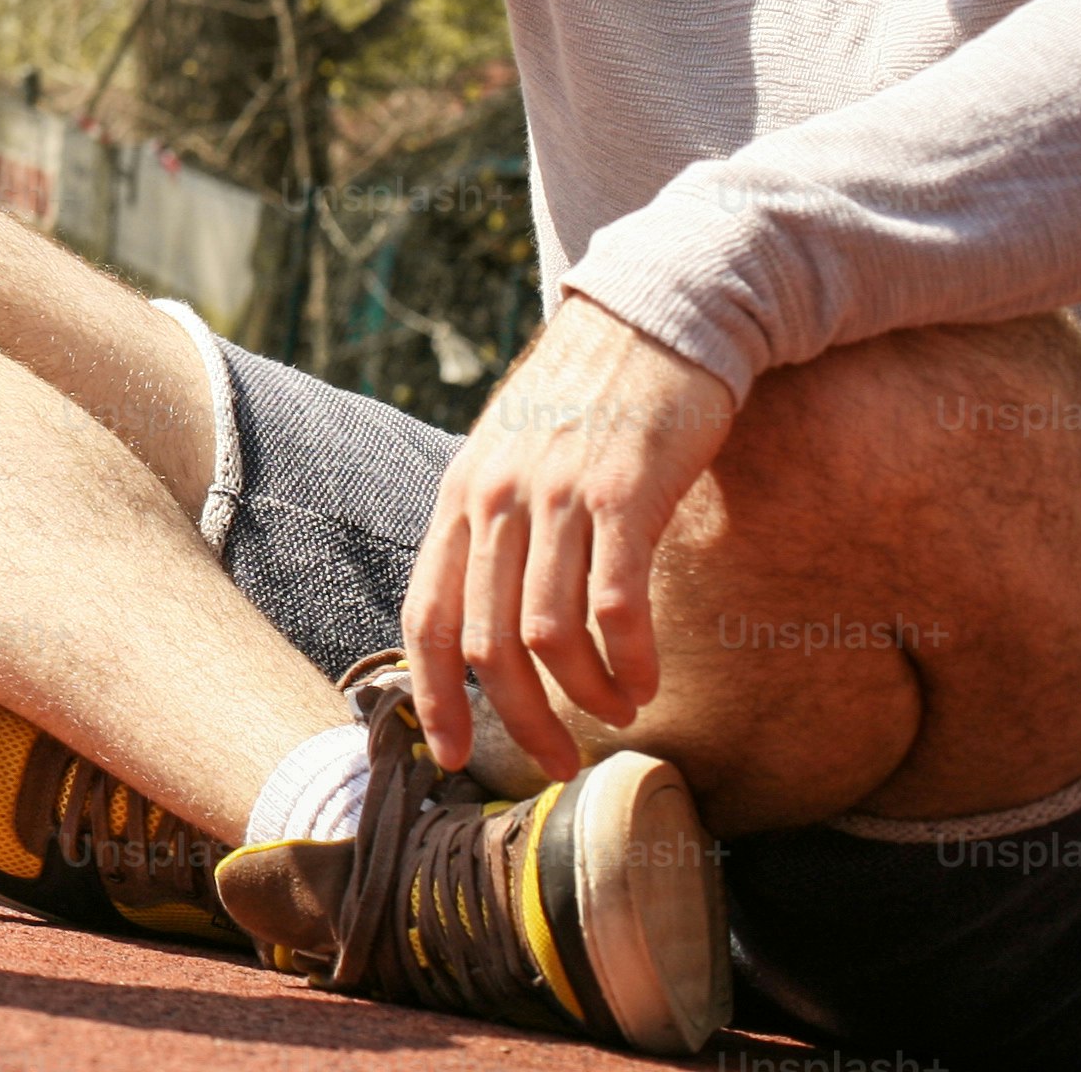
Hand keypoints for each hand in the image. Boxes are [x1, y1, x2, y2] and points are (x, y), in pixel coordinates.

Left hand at [403, 300, 734, 773]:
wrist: (655, 319)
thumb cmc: (588, 397)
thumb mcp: (513, 452)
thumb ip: (495, 521)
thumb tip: (487, 610)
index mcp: (462, 495)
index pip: (424, 613)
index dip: (432, 692)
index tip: (452, 753)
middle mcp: (496, 498)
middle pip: (483, 641)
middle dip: (517, 719)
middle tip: (555, 761)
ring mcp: (556, 494)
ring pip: (545, 634)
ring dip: (583, 696)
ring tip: (616, 715)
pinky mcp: (623, 493)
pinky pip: (614, 604)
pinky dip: (630, 658)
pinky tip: (647, 679)